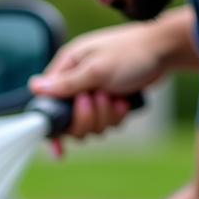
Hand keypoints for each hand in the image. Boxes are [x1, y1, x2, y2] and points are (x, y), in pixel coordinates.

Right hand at [29, 9, 194, 153]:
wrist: (164, 51)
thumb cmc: (131, 52)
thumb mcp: (97, 69)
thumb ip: (66, 83)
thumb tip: (34, 87)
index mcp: (67, 67)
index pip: (47, 102)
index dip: (52, 125)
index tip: (58, 146)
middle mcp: (76, 81)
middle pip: (69, 121)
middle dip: (87, 118)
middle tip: (100, 99)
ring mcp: (93, 93)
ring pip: (89, 125)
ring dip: (104, 117)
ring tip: (116, 97)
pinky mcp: (109, 102)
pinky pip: (105, 124)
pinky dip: (116, 117)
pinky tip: (125, 101)